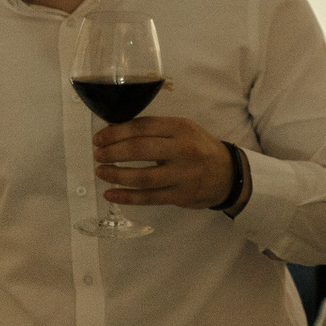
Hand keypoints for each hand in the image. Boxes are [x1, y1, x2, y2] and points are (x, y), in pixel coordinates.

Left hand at [94, 116, 241, 210]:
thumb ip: (154, 129)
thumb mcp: (183, 130)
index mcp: (180, 128)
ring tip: (101, 172)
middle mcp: (182, 150)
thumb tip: (115, 130)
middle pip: (139, 149)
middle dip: (112, 152)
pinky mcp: (180, 196)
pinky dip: (126, 197)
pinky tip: (111, 194)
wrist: (228, 173)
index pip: (142, 127)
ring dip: (116, 175)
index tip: (100, 138)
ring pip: (142, 177)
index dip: (116, 132)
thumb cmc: (199, 149)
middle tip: (98, 154)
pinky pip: (148, 198)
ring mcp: (182, 175)